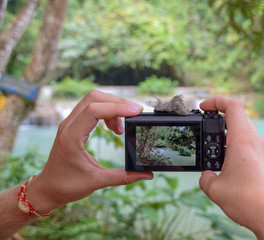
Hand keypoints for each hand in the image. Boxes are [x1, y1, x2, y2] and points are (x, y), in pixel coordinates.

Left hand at [26, 90, 153, 213]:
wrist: (48, 188)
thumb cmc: (68, 186)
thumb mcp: (97, 182)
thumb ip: (124, 177)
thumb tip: (148, 174)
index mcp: (71, 137)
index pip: (95, 110)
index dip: (117, 107)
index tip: (136, 111)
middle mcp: (68, 125)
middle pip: (94, 98)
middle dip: (117, 102)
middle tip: (134, 115)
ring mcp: (69, 123)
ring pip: (92, 100)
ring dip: (111, 107)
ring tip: (121, 128)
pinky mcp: (72, 125)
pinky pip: (90, 108)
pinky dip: (105, 112)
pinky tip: (113, 128)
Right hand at [199, 96, 263, 239]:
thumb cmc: (250, 202)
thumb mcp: (216, 190)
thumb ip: (205, 179)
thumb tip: (206, 176)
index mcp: (243, 141)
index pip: (233, 106)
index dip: (216, 101)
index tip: (204, 106)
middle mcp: (256, 143)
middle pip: (238, 118)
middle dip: (219, 119)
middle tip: (206, 130)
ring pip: (244, 133)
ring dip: (227, 137)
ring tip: (215, 153)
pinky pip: (249, 147)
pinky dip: (236, 149)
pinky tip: (228, 167)